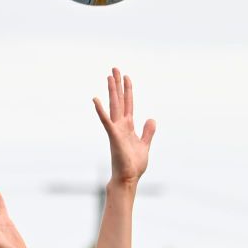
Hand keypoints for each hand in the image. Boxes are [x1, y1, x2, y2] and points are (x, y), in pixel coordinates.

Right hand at [93, 68, 154, 186]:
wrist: (128, 179)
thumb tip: (151, 119)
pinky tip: (95, 99)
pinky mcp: (113, 136)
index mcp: (128, 127)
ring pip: (113, 106)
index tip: (126, 76)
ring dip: (111, 91)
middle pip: (119, 101)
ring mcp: (116, 130)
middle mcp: (120, 126)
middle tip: (114, 68)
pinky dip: (101, 110)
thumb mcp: (144, 145)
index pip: (128, 104)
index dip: (128, 90)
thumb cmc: (133, 165)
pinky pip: (106, 121)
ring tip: (109, 76)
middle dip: (117, 85)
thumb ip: (148, 132)